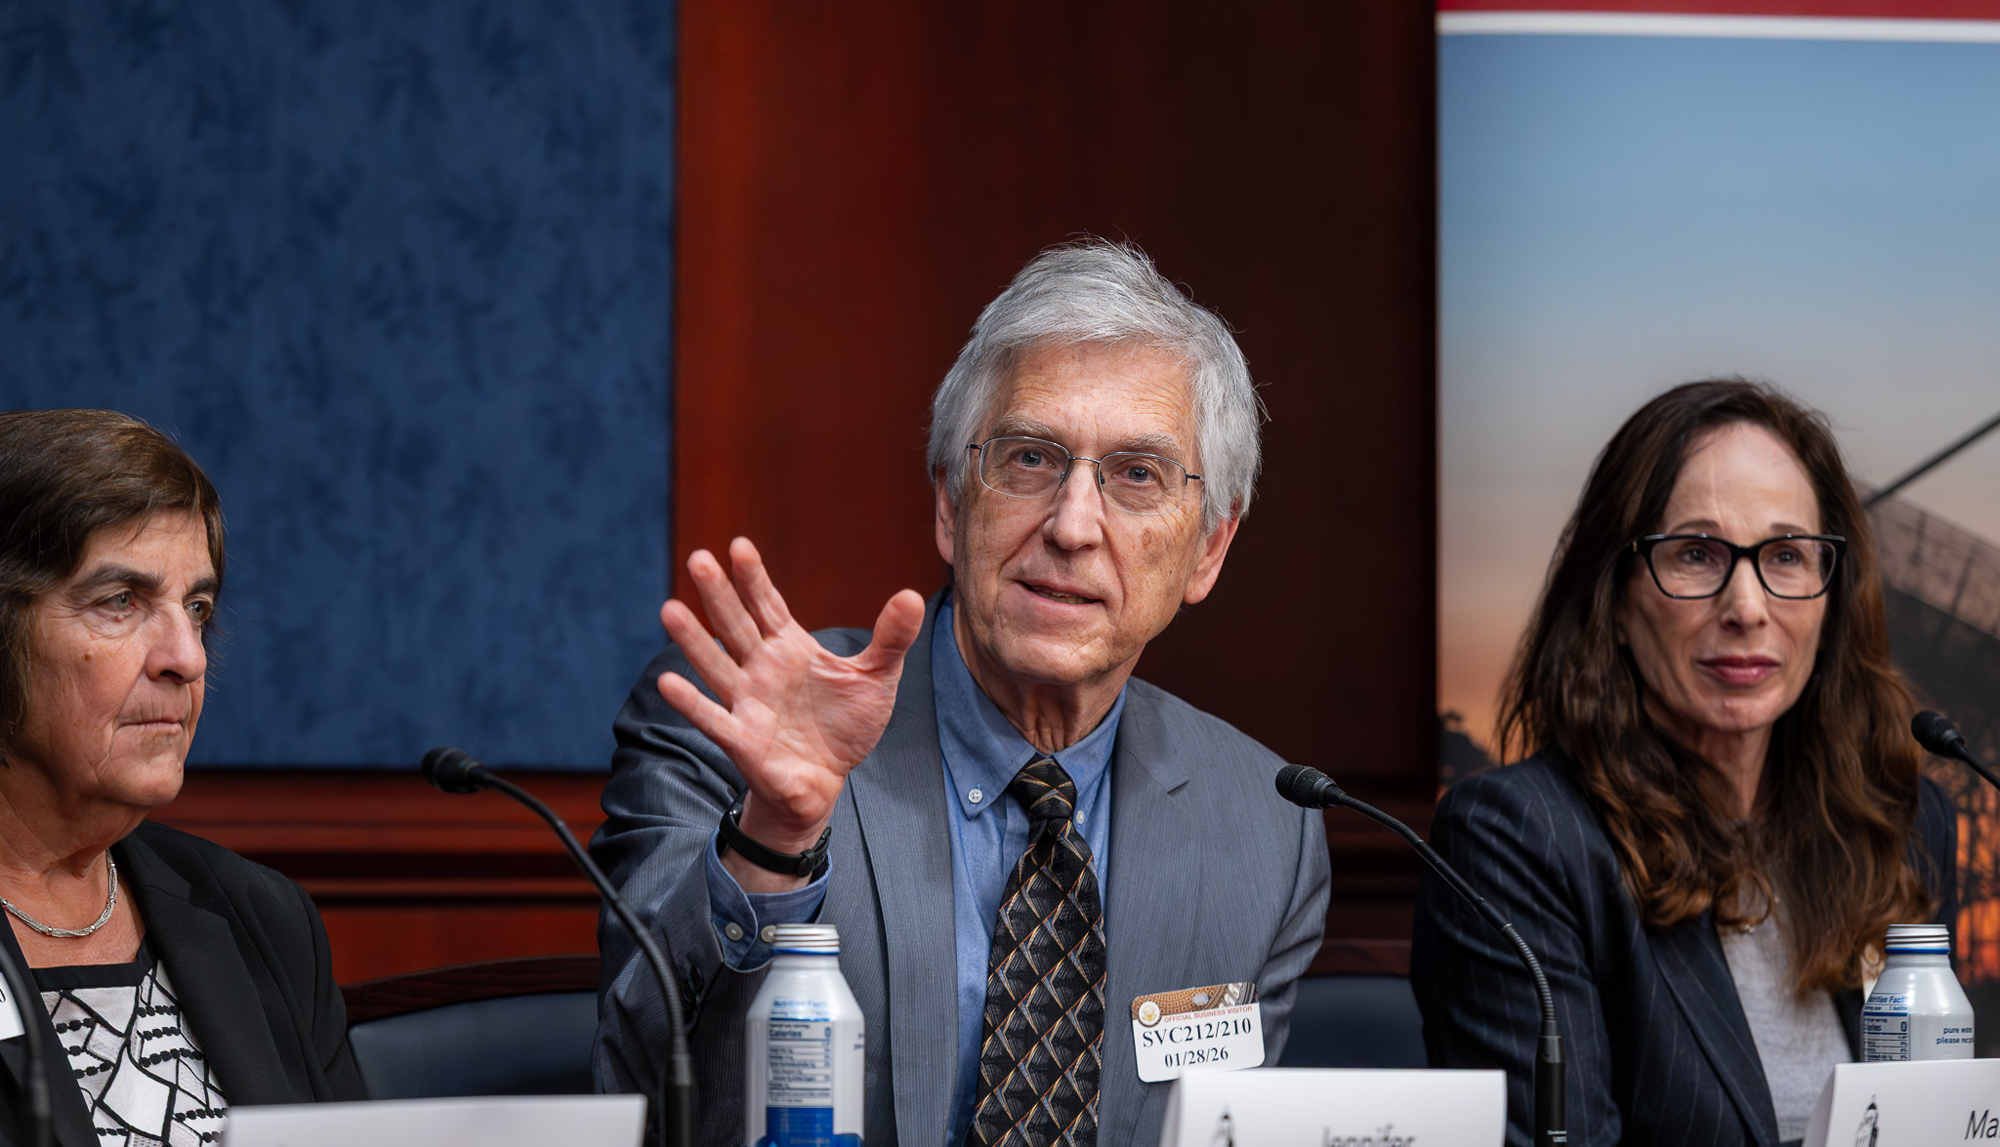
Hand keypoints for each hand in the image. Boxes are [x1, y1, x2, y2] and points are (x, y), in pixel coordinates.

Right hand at [657, 537, 924, 891]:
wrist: (827, 780)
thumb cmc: (845, 725)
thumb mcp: (876, 678)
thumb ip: (890, 638)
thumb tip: (912, 595)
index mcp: (790, 648)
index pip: (768, 605)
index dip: (753, 578)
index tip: (738, 546)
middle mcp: (761, 669)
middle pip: (736, 625)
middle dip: (718, 594)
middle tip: (698, 559)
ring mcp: (747, 702)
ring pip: (716, 665)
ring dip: (693, 640)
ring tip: (669, 609)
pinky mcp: (742, 739)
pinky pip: (713, 718)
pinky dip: (691, 702)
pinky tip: (668, 682)